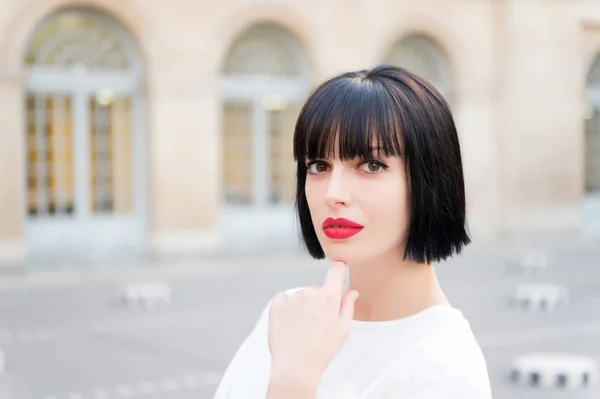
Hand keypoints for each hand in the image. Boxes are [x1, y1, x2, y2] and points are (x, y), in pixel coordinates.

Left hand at [267, 262, 359, 384]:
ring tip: (303, 327)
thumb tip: (351, 291)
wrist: (295, 367)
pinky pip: (283, 298)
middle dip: (320, 299)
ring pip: (301, 295)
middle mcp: (309, 292)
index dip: (338, 270)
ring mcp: (291, 298)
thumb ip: (348, 306)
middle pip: (317, 288)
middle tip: (318, 322)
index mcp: (329, 297)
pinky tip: (290, 322)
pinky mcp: (276, 304)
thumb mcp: (343, 330)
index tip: (338, 272)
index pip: (335, 270)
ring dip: (303, 304)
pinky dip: (286, 305)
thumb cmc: (322, 351)